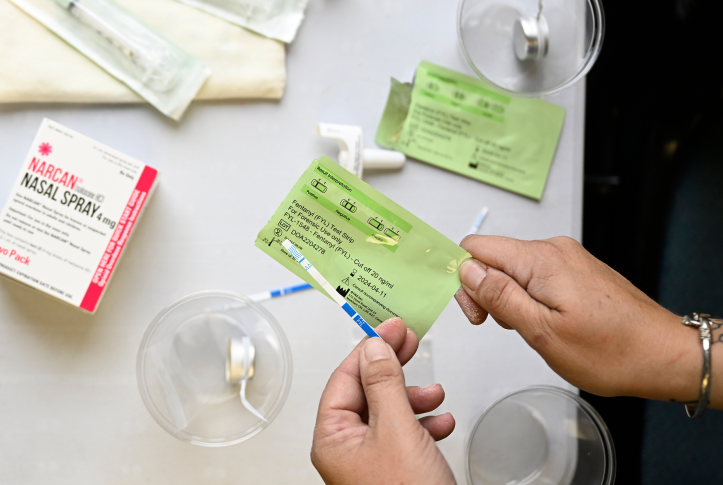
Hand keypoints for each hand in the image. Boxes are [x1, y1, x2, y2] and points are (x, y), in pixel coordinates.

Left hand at [311, 318, 455, 484]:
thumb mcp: (396, 430)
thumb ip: (384, 384)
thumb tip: (373, 347)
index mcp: (334, 438)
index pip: (345, 378)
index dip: (369, 348)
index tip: (390, 327)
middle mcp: (348, 448)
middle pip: (367, 391)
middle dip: (393, 368)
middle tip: (410, 341)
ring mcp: (372, 459)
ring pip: (390, 411)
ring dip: (414, 397)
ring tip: (434, 392)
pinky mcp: (395, 468)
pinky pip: (406, 433)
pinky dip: (424, 422)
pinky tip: (441, 421)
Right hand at [455, 235, 721, 407]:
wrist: (664, 354)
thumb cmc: (611, 351)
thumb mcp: (542, 331)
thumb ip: (499, 296)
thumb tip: (467, 269)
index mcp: (540, 260)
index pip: (477, 247)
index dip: (464, 278)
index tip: (475, 311)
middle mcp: (553, 250)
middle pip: (494, 256)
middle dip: (486, 290)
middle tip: (502, 325)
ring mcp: (567, 258)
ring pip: (514, 268)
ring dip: (509, 297)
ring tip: (532, 328)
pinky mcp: (576, 270)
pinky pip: (536, 275)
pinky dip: (529, 297)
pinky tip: (545, 322)